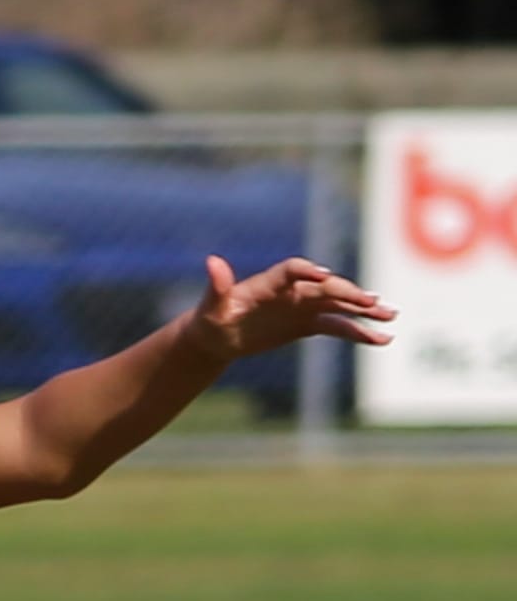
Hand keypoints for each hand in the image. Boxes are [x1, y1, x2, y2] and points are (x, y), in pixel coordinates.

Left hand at [190, 254, 394, 362]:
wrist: (219, 335)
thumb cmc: (211, 319)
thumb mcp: (211, 307)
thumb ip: (217, 286)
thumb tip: (212, 261)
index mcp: (270, 283)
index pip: (293, 271)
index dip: (308, 271)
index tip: (324, 277)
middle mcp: (293, 290)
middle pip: (326, 288)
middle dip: (348, 294)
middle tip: (370, 302)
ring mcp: (303, 306)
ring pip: (339, 306)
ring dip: (364, 310)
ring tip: (390, 316)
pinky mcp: (308, 324)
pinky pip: (338, 327)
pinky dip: (359, 332)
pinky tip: (381, 339)